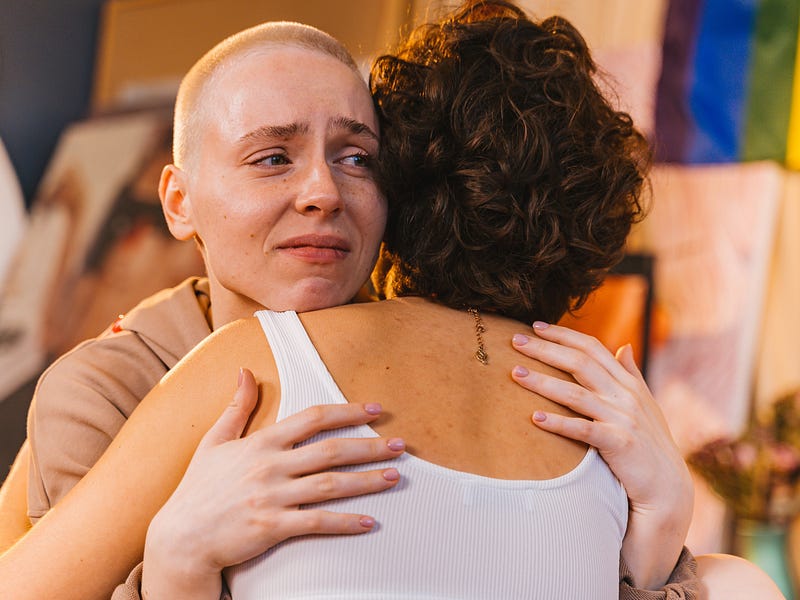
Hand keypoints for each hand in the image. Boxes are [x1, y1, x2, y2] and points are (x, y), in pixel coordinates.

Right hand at [142, 368, 404, 598]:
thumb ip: (237, 407)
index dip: (347, 411)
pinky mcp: (272, 527)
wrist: (179, 538)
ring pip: (330, 485)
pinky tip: (369, 521)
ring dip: (366, 481)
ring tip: (394, 476)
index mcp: (260, 443)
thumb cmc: (198, 489)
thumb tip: (245, 371)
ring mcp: (272, 497)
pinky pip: (317, 523)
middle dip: (369, 446)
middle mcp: (270, 466)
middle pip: (330, 451)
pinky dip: (345, 522)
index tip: (374, 410)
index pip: (312, 418)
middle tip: (400, 445)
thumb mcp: (214, 441)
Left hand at [510, 322, 692, 589]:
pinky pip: (583, 429)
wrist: (668, 488)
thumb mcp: (645, 405)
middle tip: (515, 340)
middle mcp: (625, 395)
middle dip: (546, 349)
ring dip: (543, 382)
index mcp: (627, 382)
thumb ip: (631, 375)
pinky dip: (558, 423)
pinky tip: (534, 417)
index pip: (592, 348)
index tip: (535, 326)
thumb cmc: (650, 444)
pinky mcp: (619, 443)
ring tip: (516, 374)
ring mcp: (623, 418)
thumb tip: (623, 346)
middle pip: (580, 362)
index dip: (563, 335)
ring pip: (576, 394)